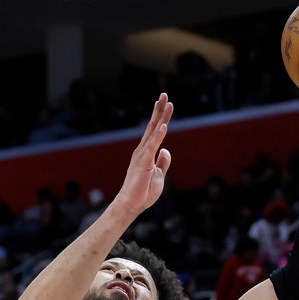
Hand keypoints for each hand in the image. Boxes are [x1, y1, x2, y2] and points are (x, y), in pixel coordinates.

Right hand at [110, 94, 173, 215]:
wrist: (132, 205)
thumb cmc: (143, 192)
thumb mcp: (159, 175)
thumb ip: (162, 162)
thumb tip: (166, 150)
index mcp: (147, 152)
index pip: (155, 131)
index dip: (161, 117)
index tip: (166, 103)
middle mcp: (143, 150)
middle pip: (153, 126)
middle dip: (159, 110)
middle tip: (164, 94)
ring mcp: (142, 156)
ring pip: (153, 132)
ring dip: (160, 117)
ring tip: (166, 103)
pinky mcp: (143, 163)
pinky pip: (152, 147)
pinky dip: (158, 136)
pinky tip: (164, 126)